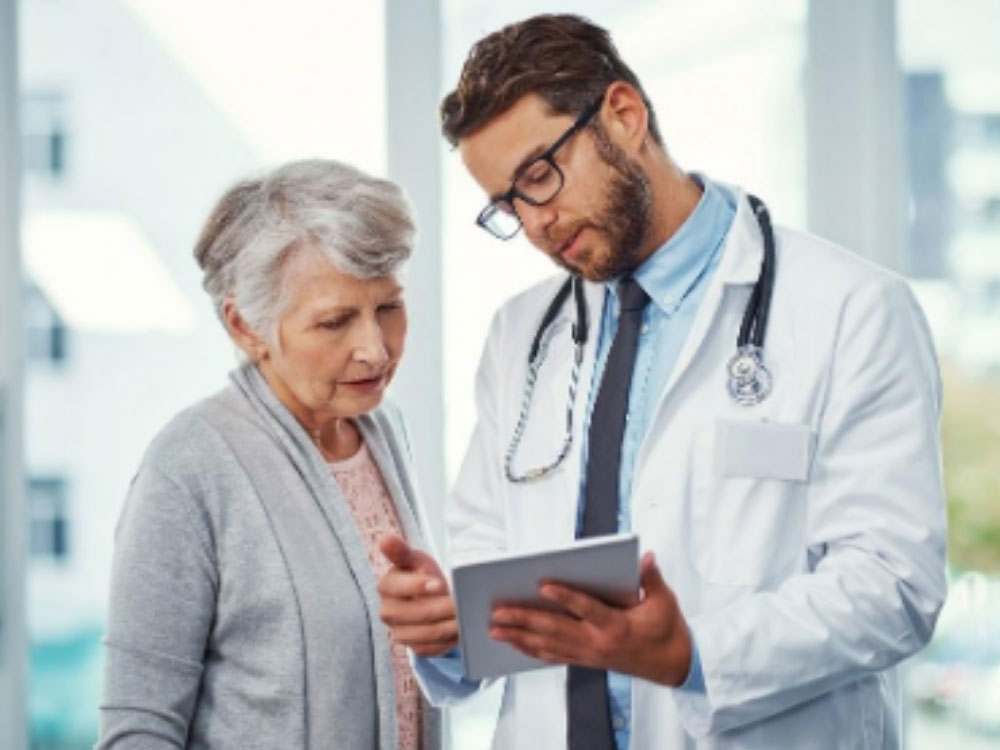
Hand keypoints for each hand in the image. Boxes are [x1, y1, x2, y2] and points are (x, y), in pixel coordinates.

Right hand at [377, 534, 458, 657]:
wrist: (429, 597)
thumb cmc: (422, 574)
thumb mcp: (415, 559)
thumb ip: (401, 551)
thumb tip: (385, 539)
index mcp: (387, 586)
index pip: (399, 587)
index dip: (419, 586)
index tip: (439, 584)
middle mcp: (388, 612)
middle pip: (419, 613)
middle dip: (444, 607)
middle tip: (463, 602)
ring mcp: (399, 632)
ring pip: (429, 633)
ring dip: (450, 625)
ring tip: (466, 615)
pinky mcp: (413, 647)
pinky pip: (433, 648)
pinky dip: (449, 640)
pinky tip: (460, 629)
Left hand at [489, 552, 691, 685]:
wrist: (673, 666)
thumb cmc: (667, 630)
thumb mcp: (665, 602)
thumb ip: (652, 579)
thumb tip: (646, 558)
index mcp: (617, 626)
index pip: (587, 609)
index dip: (565, 597)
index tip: (543, 585)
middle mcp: (598, 643)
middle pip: (556, 630)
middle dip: (525, 620)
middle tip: (498, 611)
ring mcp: (589, 655)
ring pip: (548, 645)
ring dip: (519, 636)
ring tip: (494, 628)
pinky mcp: (586, 660)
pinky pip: (553, 655)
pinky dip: (531, 649)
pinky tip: (513, 643)